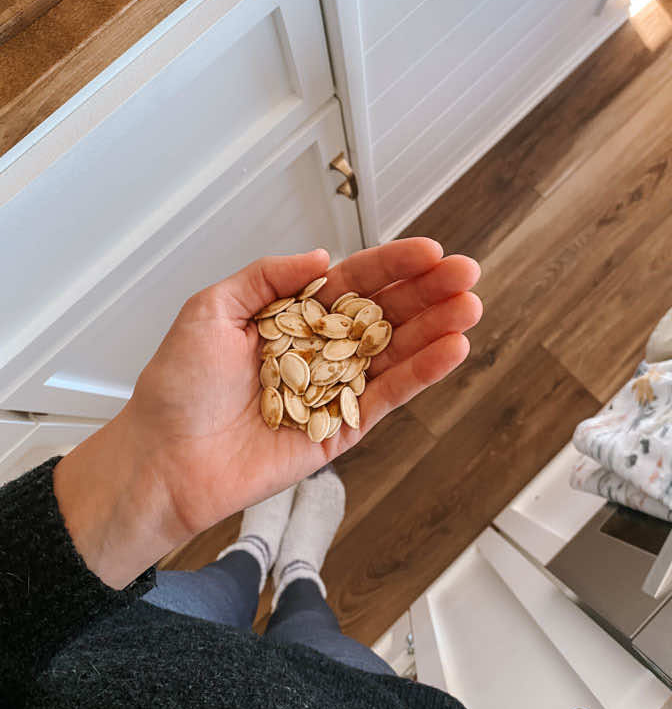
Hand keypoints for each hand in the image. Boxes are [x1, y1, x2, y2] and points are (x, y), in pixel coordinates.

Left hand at [54, 239, 481, 586]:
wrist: (164, 458)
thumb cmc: (177, 386)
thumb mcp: (211, 309)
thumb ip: (268, 278)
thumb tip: (323, 258)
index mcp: (292, 316)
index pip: (354, 282)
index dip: (393, 265)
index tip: (430, 250)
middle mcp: (320, 349)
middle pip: (386, 314)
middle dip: (428, 292)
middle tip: (466, 273)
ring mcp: (335, 388)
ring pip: (396, 353)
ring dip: (436, 329)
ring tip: (469, 307)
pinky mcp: (342, 428)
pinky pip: (388, 398)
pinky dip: (421, 375)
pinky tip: (451, 350)